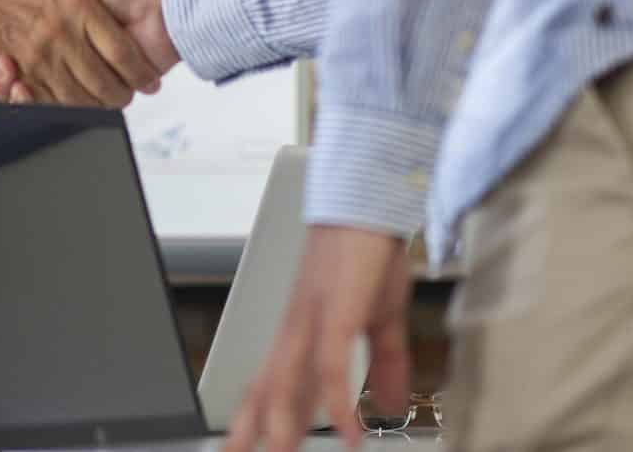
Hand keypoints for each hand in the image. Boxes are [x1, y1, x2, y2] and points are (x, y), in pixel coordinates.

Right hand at [0, 0, 176, 103]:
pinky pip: (55, 104)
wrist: (164, 10)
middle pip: (11, 70)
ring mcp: (77, 73)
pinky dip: (31, 101)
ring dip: (4, 84)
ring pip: (27, 90)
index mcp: (55, 24)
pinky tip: (17, 87)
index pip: (9, 40)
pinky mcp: (92, 93)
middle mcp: (63, 51)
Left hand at [227, 226, 410, 450]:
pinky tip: (347, 432)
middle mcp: (297, 331)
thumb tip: (389, 405)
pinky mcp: (337, 312)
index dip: (255, 422)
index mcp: (302, 335)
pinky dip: (337, 401)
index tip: (243, 449)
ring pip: (286, 382)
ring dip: (281, 427)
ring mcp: (312, 321)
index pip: (270, 386)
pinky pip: (330, 365)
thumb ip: (385, 365)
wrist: (369, 204)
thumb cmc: (367, 255)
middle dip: (249, 432)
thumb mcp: (382, 319)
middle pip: (265, 391)